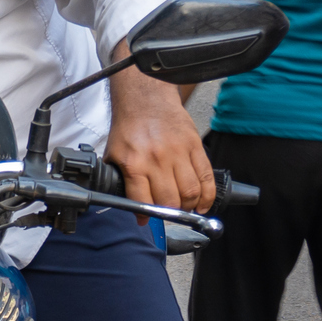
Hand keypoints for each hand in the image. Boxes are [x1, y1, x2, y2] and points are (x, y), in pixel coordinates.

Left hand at [106, 65, 213, 215]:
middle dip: (169, 214)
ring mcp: (178, 153)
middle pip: (170, 200)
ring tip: (184, 209)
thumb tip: (126, 203)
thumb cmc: (130, 127)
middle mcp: (157, 159)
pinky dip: (207, 195)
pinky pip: (206, 176)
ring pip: (191, 191)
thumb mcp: (114, 154)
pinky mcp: (195, 146)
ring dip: (189, 206)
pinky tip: (203, 204)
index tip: (145, 221)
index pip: (142, 200)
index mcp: (134, 163)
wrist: (145, 99)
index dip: (145, 216)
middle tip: (167, 215)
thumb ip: (121, 178)